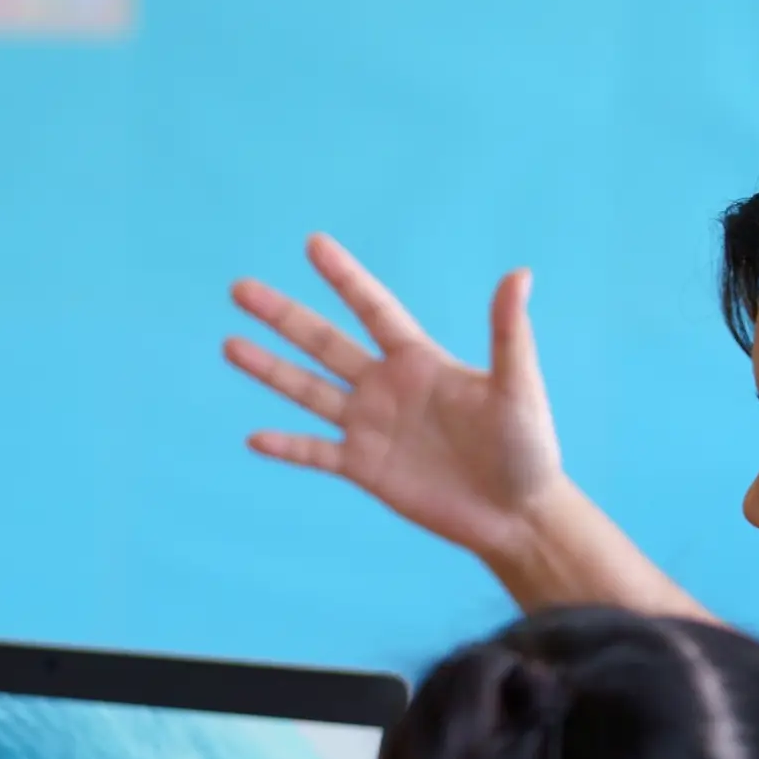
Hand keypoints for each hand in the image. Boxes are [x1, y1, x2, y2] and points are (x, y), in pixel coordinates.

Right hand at [226, 235, 569, 566]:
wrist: (517, 515)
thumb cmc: (529, 449)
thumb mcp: (519, 388)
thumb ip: (509, 334)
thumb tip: (519, 274)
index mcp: (421, 361)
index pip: (373, 309)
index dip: (344, 277)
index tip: (313, 243)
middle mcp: (387, 387)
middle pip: (324, 343)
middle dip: (283, 315)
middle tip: (240, 288)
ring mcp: (370, 428)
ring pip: (308, 391)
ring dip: (269, 369)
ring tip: (229, 344)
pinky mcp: (363, 469)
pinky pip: (316, 453)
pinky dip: (286, 447)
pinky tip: (253, 438)